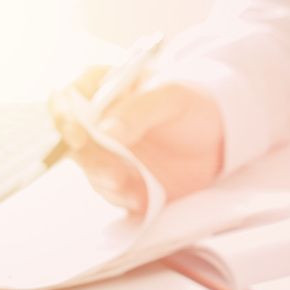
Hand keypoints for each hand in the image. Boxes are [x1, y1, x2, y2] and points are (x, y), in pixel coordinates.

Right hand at [49, 67, 224, 213]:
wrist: (224, 136)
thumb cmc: (195, 104)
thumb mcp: (172, 97)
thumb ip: (138, 111)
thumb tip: (105, 130)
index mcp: (104, 91)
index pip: (68, 100)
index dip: (65, 116)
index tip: (78, 135)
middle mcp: (100, 124)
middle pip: (73, 141)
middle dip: (88, 159)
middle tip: (112, 172)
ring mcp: (111, 155)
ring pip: (92, 170)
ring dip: (104, 181)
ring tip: (126, 187)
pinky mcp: (127, 181)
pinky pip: (114, 193)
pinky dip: (123, 198)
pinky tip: (138, 199)